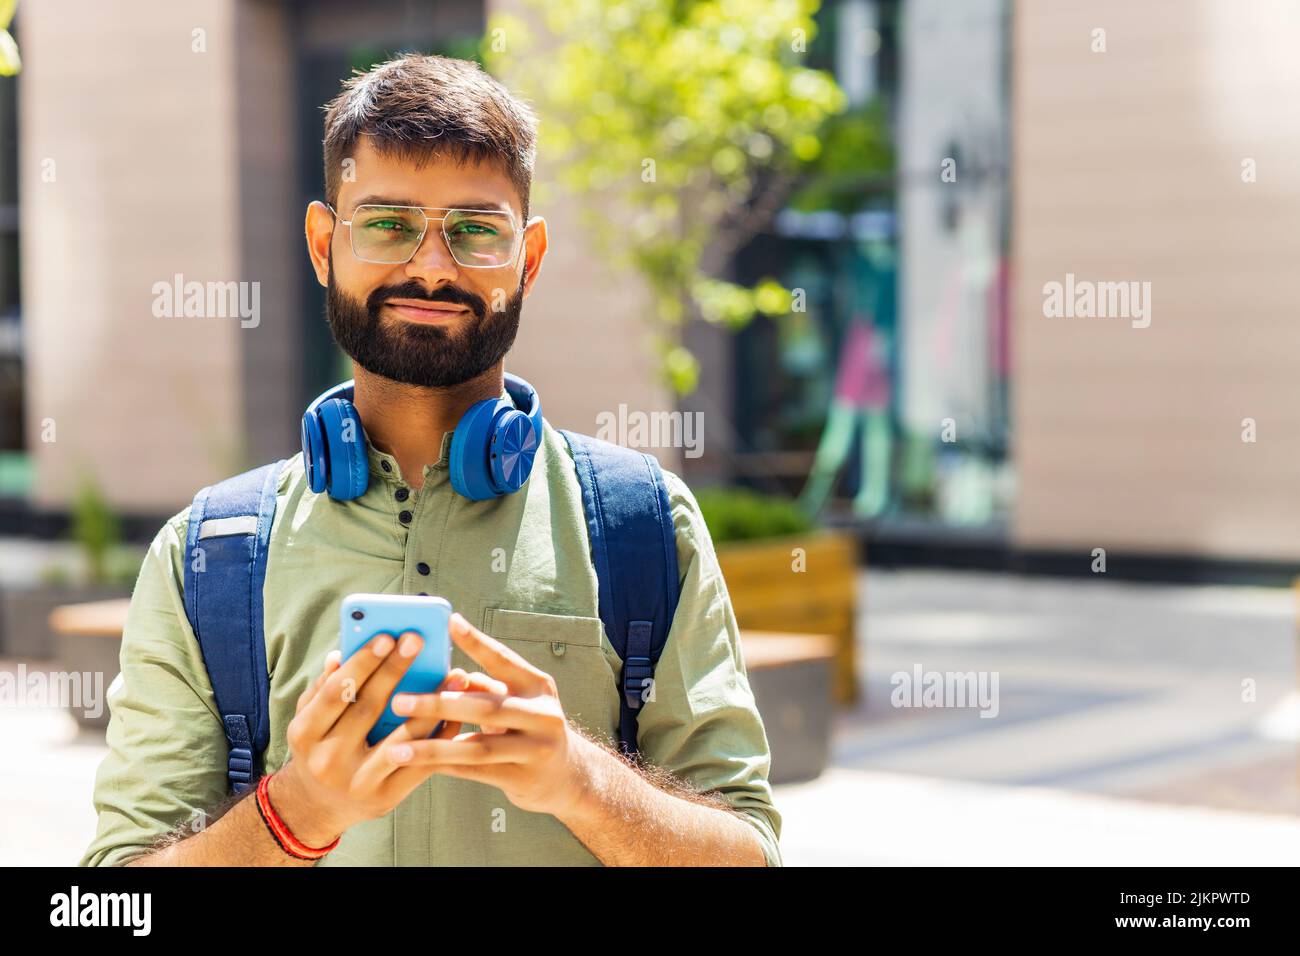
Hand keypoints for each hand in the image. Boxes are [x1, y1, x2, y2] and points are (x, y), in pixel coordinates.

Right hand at [270, 632, 507, 845]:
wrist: (318, 806)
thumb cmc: (320, 747)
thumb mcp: (311, 719)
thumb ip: (325, 688)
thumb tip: (340, 654)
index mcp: (305, 733)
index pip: (335, 691)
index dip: (361, 663)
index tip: (387, 636)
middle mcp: (327, 759)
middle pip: (368, 707)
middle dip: (395, 670)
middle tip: (418, 640)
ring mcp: (357, 782)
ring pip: (402, 737)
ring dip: (432, 704)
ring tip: (455, 675)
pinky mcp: (386, 797)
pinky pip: (420, 764)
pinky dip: (441, 736)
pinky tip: (458, 713)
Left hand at [382, 612, 589, 817]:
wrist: (568, 776)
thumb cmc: (529, 729)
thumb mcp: (517, 702)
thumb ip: (486, 688)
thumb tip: (449, 673)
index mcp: (538, 686)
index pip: (504, 660)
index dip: (478, 642)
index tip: (450, 622)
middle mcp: (543, 715)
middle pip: (486, 707)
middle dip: (439, 703)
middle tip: (400, 700)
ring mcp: (537, 749)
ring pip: (478, 747)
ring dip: (433, 747)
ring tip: (396, 748)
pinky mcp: (525, 779)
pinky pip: (476, 773)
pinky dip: (445, 767)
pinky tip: (416, 766)